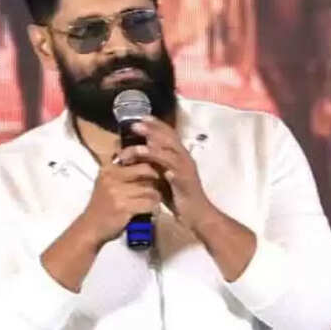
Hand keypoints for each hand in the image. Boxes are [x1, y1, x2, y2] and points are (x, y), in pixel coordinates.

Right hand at [80, 161, 161, 244]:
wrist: (90, 228)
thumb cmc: (103, 206)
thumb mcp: (108, 183)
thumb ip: (124, 173)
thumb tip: (148, 162)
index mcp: (108, 169)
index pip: (136, 157)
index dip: (149, 164)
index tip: (154, 173)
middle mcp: (111, 177)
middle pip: (146, 170)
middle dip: (156, 179)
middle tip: (158, 187)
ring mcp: (117, 192)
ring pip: (150, 188)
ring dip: (156, 196)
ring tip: (154, 201)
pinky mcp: (123, 207)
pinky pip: (148, 204)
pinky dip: (154, 208)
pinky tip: (152, 210)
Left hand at [118, 116, 214, 230]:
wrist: (196, 214)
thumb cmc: (178, 194)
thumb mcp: (162, 175)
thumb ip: (152, 162)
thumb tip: (134, 151)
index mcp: (179, 154)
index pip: (168, 133)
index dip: (155, 124)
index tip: (141, 117)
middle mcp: (184, 158)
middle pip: (169, 138)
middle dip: (152, 130)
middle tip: (135, 125)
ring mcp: (186, 170)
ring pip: (170, 154)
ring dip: (154, 150)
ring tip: (138, 148)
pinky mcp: (186, 184)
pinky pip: (177, 174)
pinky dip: (169, 170)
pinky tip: (161, 170)